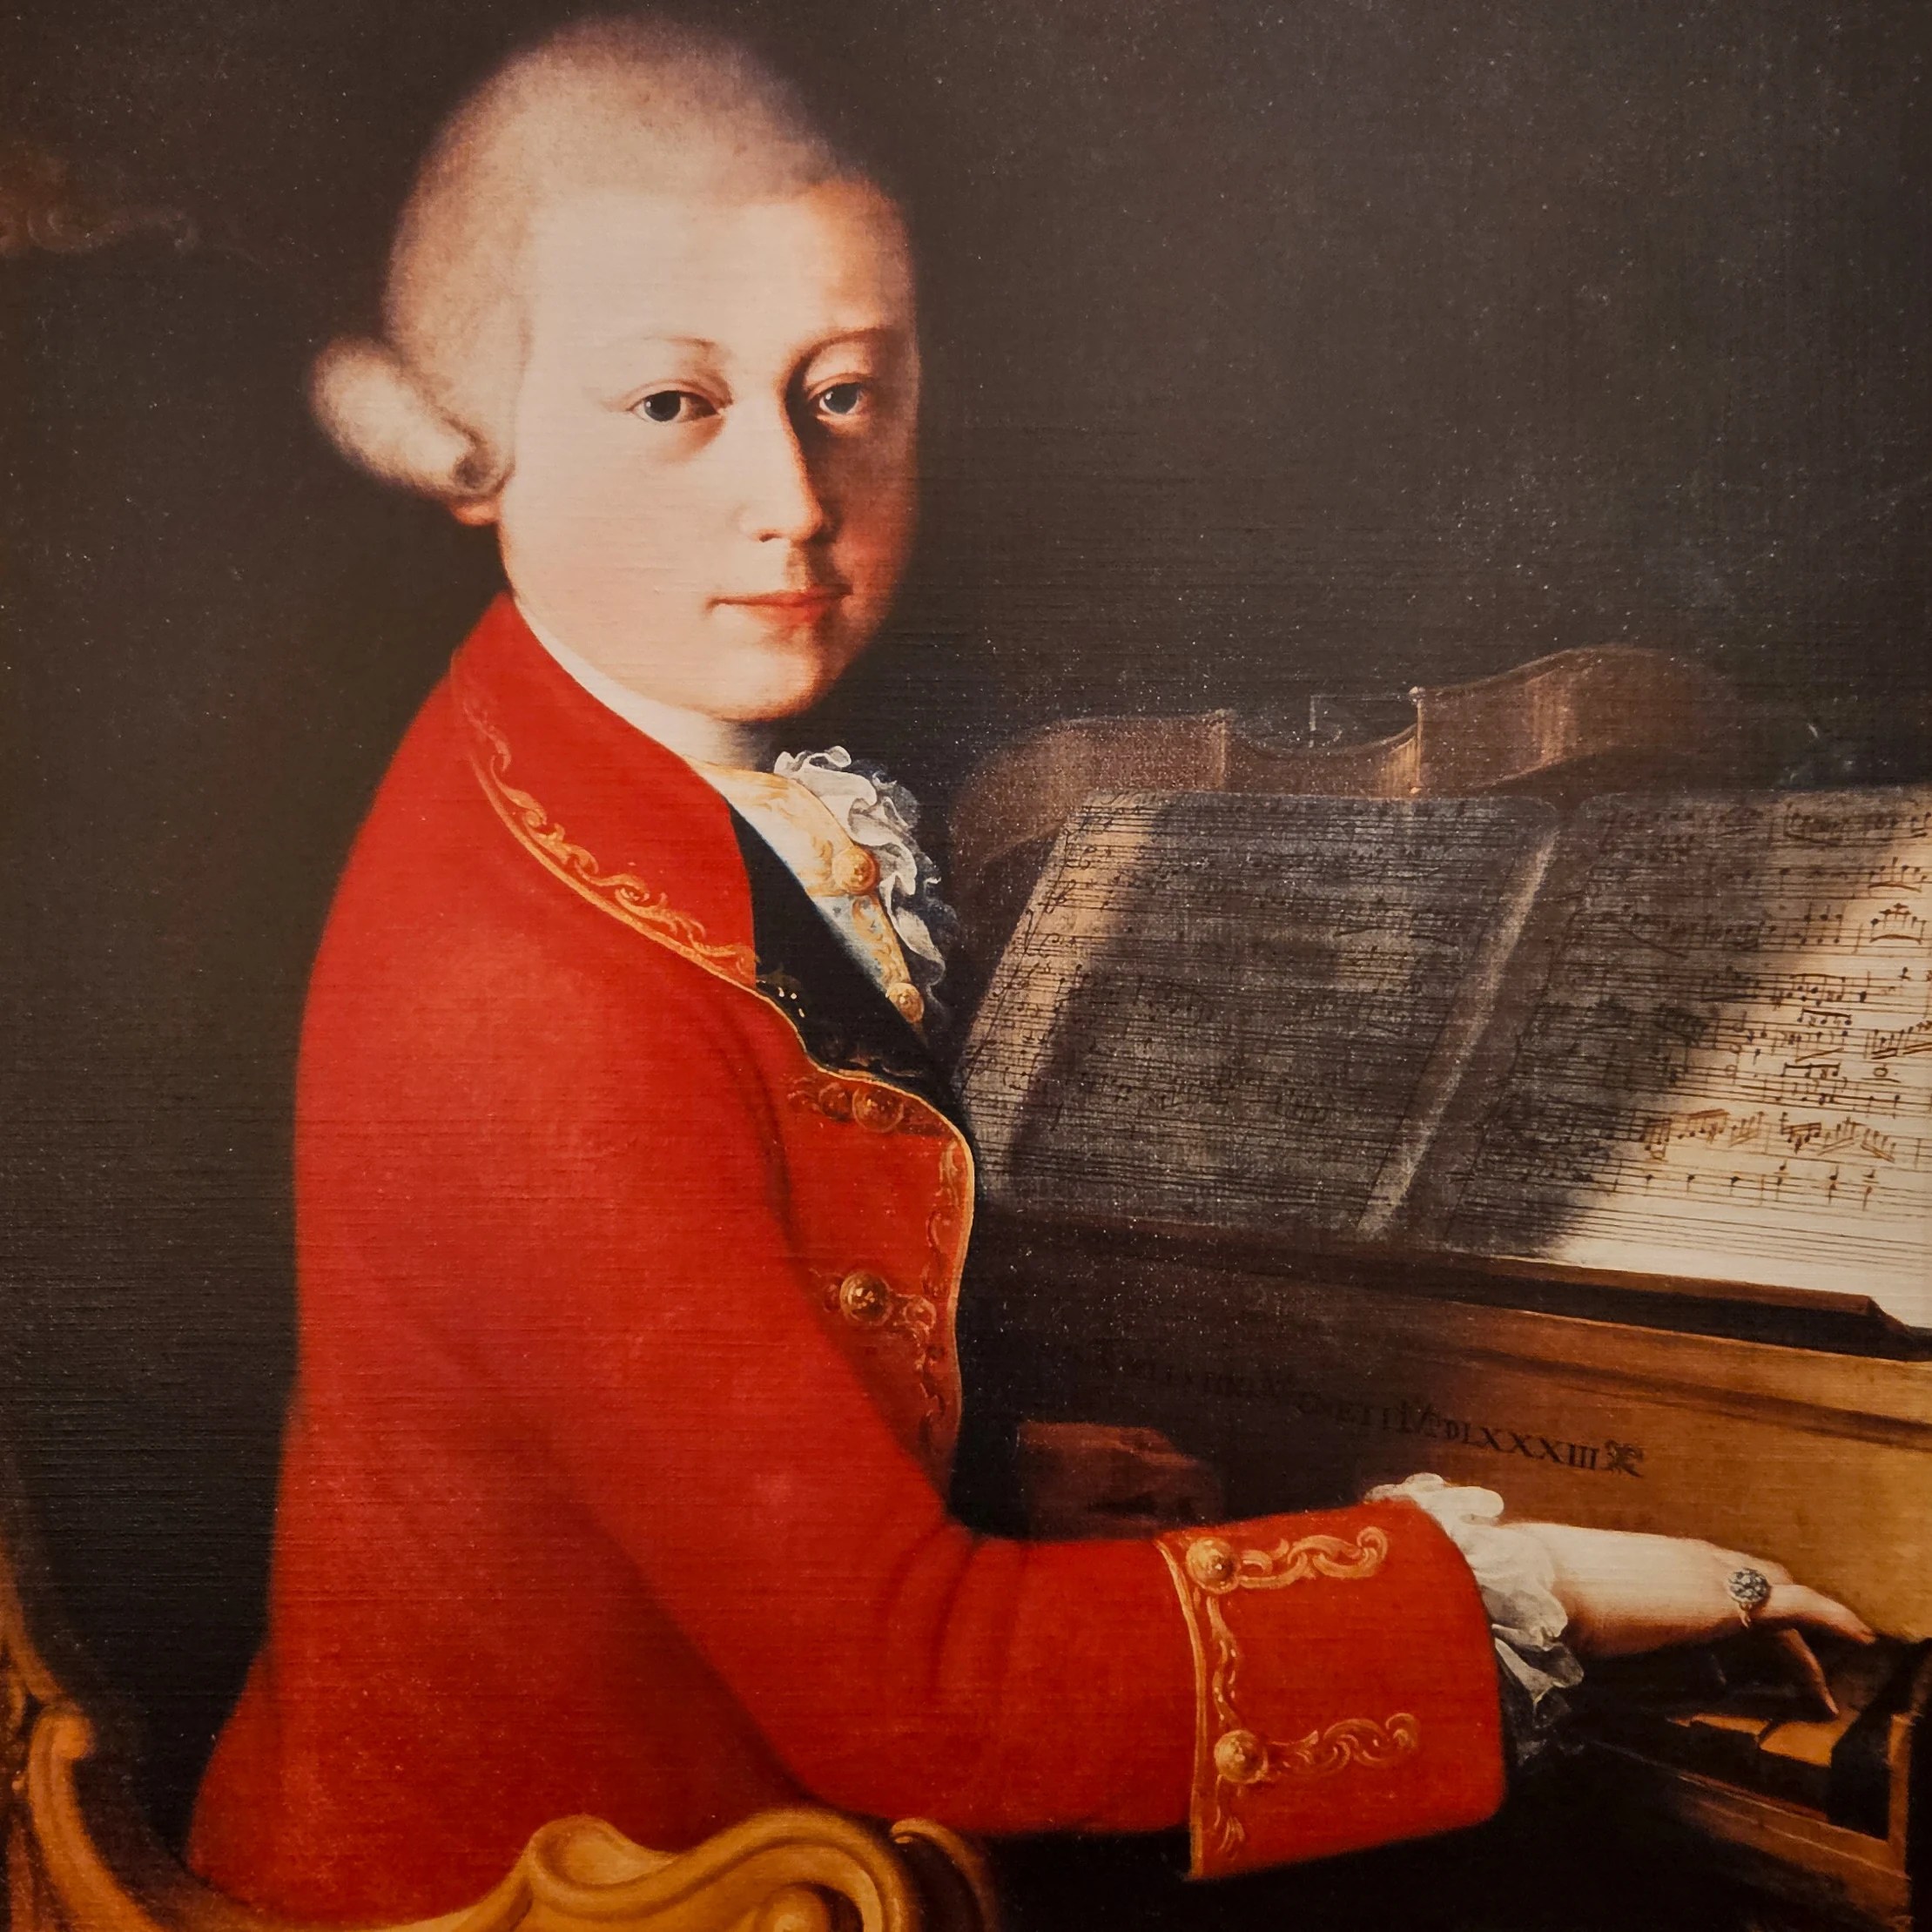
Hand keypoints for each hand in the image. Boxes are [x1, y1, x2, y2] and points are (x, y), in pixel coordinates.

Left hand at [1015, 1422, 1222, 1539]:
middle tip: (1173, 1527)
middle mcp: (1128, 1442)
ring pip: (1158, 1451)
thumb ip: (1129, 1527)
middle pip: (1179, 1460)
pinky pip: (1136, 1446)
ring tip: (1146, 1514)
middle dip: (1185, 1493)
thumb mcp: (1081, 1527)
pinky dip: (1143, 1469)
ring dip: (1163, 1481)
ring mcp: (1111, 1432)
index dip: (1209, 1499)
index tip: (1205, 1525)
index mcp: (1131, 1466)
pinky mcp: (1095, 1431)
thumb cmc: (1034, 1499)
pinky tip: (1122, 1494)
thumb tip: (1167, 1530)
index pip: (1193, 1472)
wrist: (993, 1455)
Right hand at [1518, 1522, 1874, 1712]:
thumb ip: (1589, 1613)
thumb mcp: (1573, 1605)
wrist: (1543, 1588)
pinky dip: (1832, 1618)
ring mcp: (1713, 1572)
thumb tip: (1579, 1636)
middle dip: (1779, 1613)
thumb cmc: (1542, 1597)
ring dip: (1804, 1629)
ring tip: (1819, 1678)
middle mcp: (1690, 1555)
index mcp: (1655, 1555)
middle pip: (1754, 1578)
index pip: (1715, 1572)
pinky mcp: (1731, 1600)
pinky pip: (1800, 1607)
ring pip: (1778, 1593)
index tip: (1746, 1632)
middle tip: (1791, 1659)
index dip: (1737, 1598)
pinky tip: (1858, 1636)